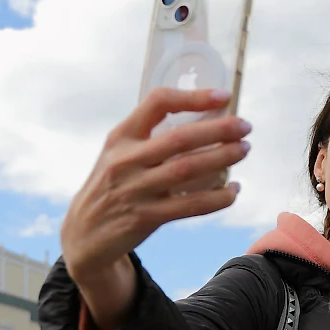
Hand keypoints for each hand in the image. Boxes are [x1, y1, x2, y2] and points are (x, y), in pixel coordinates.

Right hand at [60, 87, 250, 283]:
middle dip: (218, 130)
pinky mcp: (146, 217)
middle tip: (245, 127)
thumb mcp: (119, 154)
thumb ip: (151, 139)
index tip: (224, 96)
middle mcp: (126, 160)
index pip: (158, 104)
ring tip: (244, 150)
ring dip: (222, 158)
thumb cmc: (113, 185)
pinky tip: (234, 190)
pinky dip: (218, 197)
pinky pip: (191, 205)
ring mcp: (135, 189)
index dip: (193, 97)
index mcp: (120, 136)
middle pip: (180, 138)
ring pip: (188, 169)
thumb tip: (207, 121)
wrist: (84, 233)